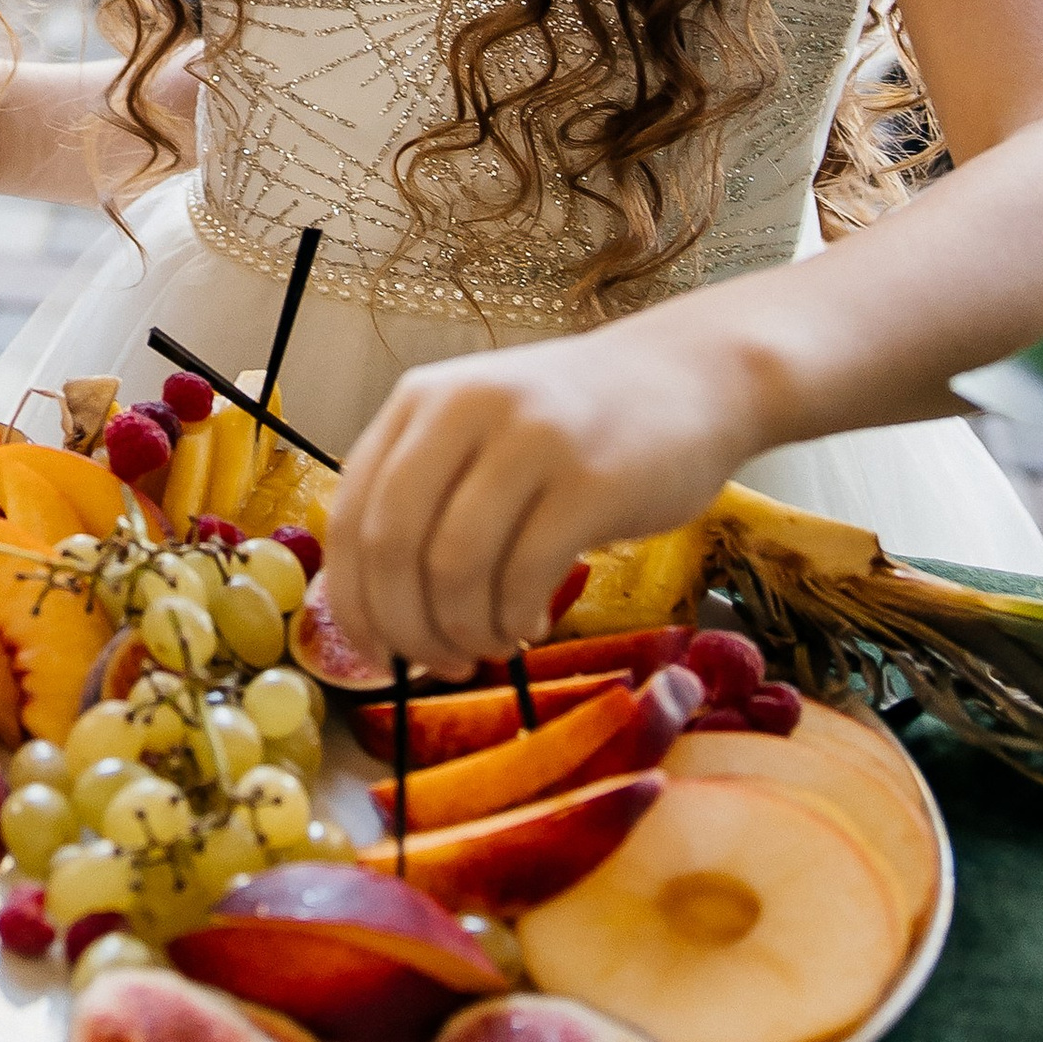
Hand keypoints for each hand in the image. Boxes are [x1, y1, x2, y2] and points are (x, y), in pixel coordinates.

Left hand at [323, 323, 762, 675]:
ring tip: (493, 642)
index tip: (374, 656)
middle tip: (440, 664)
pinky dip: (515, 619)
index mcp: (420, 399)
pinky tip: (531, 624)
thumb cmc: (576, 422)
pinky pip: (525, 575)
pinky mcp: (591, 480)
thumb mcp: (481, 431)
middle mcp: (463, 408)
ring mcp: (529, 439)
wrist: (691, 377)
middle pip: (393, 545)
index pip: (351, 515)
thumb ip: (425, 496)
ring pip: (454, 567)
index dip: (352, 602)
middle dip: (406, 626)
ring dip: (465, 630)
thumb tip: (377, 613)